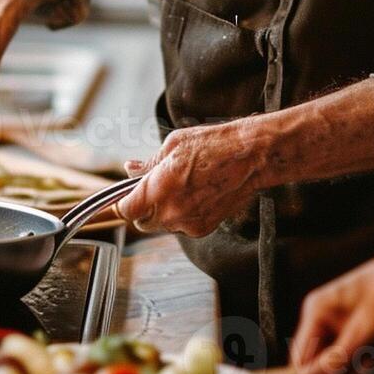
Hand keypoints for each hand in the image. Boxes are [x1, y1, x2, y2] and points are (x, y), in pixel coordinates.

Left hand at [115, 122, 260, 236]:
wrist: (250, 157)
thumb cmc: (213, 145)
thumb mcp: (174, 145)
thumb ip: (148, 163)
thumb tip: (130, 169)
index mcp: (159, 187)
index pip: (127, 210)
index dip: (123, 203)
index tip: (125, 197)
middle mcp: (171, 210)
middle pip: (142, 222)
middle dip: (143, 208)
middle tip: (154, 189)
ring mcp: (188, 222)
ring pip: (163, 225)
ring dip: (164, 213)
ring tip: (181, 189)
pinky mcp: (204, 228)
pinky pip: (183, 227)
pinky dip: (183, 217)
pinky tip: (195, 196)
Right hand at [289, 246, 373, 373]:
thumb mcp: (366, 331)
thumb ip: (335, 359)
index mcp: (316, 313)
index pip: (300, 360)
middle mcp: (323, 323)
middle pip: (322, 371)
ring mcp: (340, 333)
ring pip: (343, 373)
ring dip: (367, 373)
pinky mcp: (357, 341)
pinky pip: (358, 369)